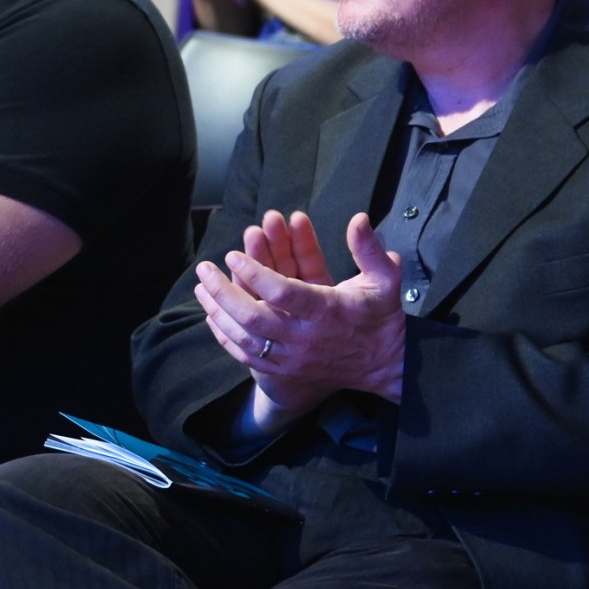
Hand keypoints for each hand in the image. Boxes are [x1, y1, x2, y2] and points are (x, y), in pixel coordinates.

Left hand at [191, 211, 406, 420]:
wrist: (386, 366)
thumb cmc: (381, 318)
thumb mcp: (385, 280)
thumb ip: (369, 249)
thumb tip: (358, 218)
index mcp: (327, 311)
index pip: (283, 292)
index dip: (254, 271)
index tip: (232, 254)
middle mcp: (306, 338)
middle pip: (253, 316)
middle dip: (223, 290)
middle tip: (205, 268)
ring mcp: (293, 358)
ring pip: (244, 337)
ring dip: (218, 311)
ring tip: (201, 287)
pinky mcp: (285, 371)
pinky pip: (246, 355)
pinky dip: (225, 336)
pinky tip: (212, 316)